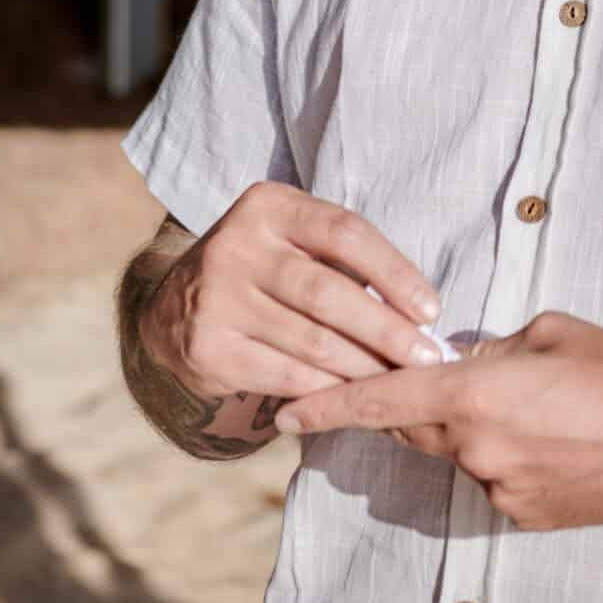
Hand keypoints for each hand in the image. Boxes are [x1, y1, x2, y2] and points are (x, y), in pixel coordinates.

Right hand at [142, 182, 444, 406]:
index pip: (345, 233)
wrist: (172, 309)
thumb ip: (344, 261)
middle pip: (329, 292)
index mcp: (269, 206)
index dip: (395, 272)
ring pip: (311, 340)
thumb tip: (418, 311)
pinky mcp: (209, 347)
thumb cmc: (262, 270)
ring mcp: (218, 297)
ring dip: (364, 366)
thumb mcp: (292, 241)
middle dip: (386, 329)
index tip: (431, 309)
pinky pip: (285, 374)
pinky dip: (326, 390)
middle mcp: (238, 245)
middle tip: (426, 356)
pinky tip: (353, 397)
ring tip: (398, 381)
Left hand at [276, 310, 602, 529]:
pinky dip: (507, 453)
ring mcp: (502, 490)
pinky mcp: (528, 516)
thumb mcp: (549, 333)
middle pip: (415, 430)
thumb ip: (491, 350)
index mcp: (477, 394)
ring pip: (461, 453)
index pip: (381, 401)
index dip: (328, 405)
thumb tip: (465, 363)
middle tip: (434, 374)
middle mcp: (478, 450)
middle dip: (412, 404)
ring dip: (475, 427)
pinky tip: (557, 434)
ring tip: (541, 402)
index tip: (284, 412)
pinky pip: (495, 477)